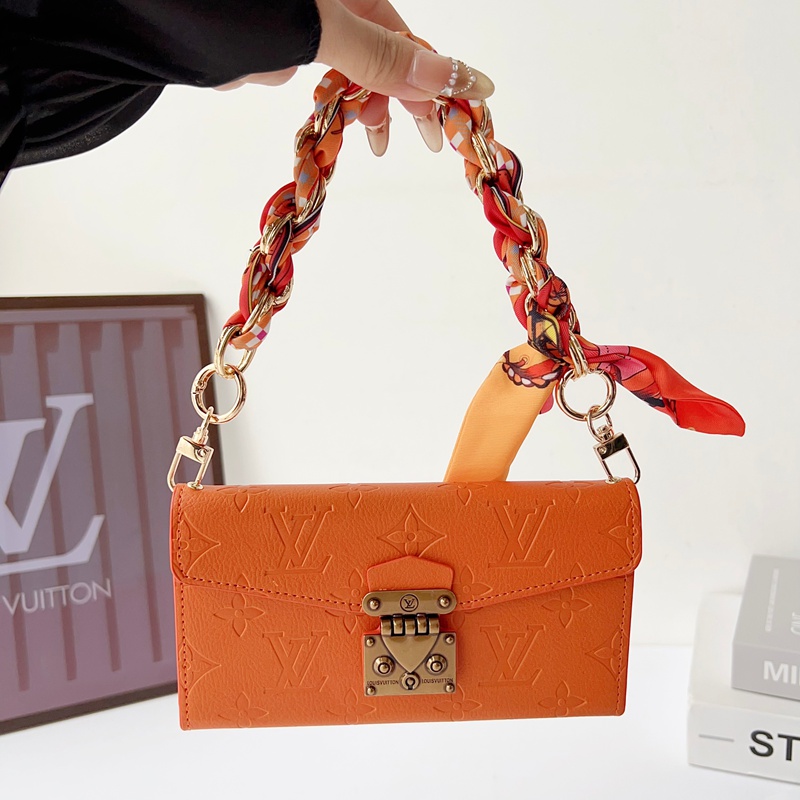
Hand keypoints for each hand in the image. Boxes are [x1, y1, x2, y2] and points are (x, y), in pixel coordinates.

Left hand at [216, 0, 493, 155]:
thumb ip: (381, 54)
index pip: (401, 37)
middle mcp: (321, 1)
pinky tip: (238, 60)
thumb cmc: (226, 5)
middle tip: (376, 141)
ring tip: (266, 65)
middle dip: (366, 94)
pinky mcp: (251, 36)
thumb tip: (454, 76)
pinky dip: (262, 70)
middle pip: (366, 53)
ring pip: (318, 65)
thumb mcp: (315, 27)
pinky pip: (275, 64)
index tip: (438, 128)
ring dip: (300, 80)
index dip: (424, 83)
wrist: (137, 8)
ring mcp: (285, 18)